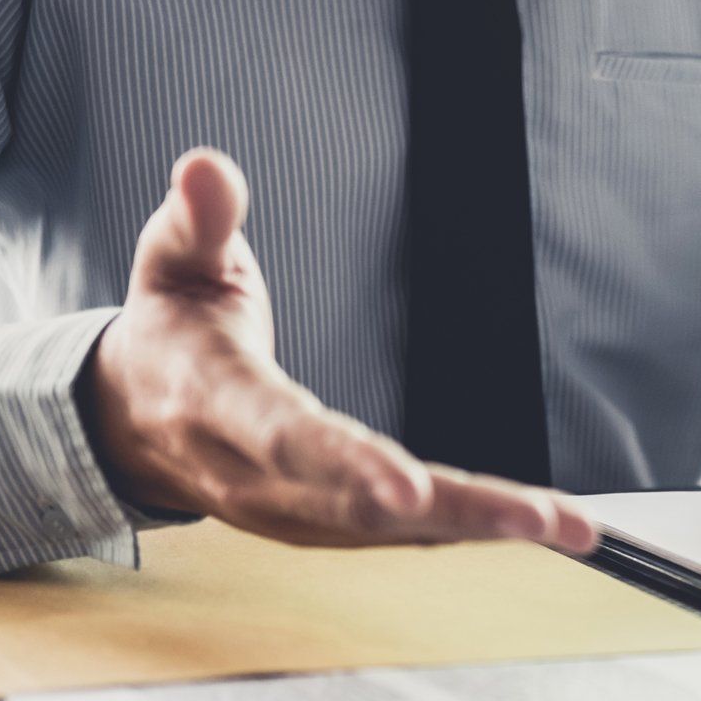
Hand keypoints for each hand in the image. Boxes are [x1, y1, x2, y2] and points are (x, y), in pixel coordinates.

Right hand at [78, 148, 596, 553]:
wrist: (132, 417)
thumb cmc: (172, 328)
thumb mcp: (173, 260)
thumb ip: (200, 218)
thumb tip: (206, 166)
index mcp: (218, 404)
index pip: (285, 437)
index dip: (348, 463)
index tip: (408, 489)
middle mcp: (255, 475)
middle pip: (362, 506)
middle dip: (456, 512)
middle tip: (539, 518)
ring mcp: (290, 511)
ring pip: (395, 532)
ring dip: (482, 528)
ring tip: (568, 526)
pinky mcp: (323, 526)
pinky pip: (403, 535)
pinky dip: (470, 531)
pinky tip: (539, 526)